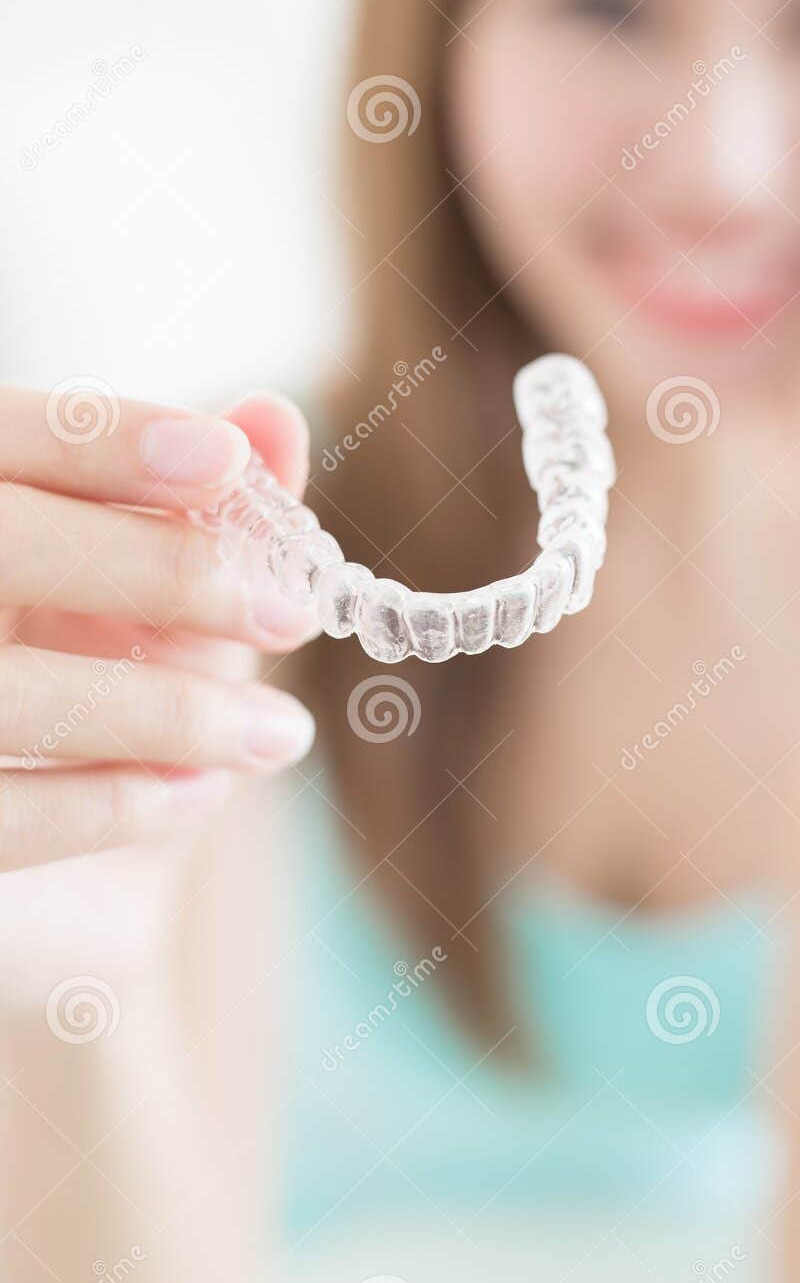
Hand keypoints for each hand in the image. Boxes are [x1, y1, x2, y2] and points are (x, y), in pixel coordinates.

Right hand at [0, 385, 319, 871]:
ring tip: (279, 730)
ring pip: (14, 692)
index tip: (226, 459)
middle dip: (164, 570)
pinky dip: (112, 803)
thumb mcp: (133, 597)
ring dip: (172, 712)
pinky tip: (201, 791)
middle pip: (3, 543)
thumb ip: (191, 510)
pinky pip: (2, 817)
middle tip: (289, 610)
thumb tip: (277, 418)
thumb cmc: (75, 687)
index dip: (104, 441)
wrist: (37, 863)